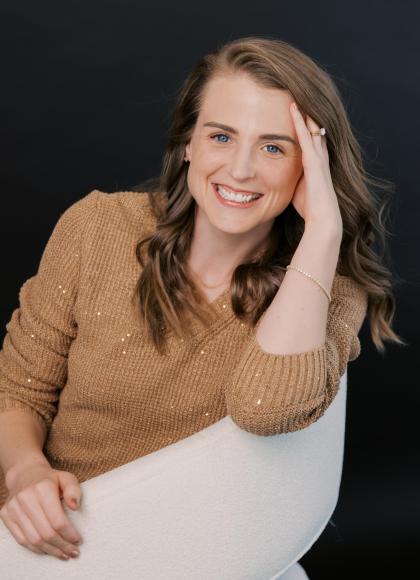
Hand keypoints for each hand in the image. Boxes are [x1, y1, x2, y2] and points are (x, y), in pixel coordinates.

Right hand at [0, 464, 82, 560]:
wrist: (25, 474)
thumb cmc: (50, 479)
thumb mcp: (66, 477)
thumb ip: (73, 490)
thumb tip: (75, 507)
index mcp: (42, 488)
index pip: (57, 519)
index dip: (69, 534)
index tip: (78, 540)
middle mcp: (25, 498)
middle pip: (46, 532)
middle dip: (61, 545)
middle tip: (73, 552)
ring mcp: (13, 508)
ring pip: (33, 539)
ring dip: (50, 550)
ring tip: (63, 554)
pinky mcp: (6, 516)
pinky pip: (21, 540)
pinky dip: (36, 549)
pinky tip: (48, 550)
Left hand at [289, 102, 342, 235]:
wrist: (323, 218)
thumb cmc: (310, 207)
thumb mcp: (296, 188)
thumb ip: (291, 178)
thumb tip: (276, 178)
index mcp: (315, 163)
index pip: (309, 138)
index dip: (303, 124)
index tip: (294, 109)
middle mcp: (319, 157)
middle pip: (313, 129)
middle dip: (305, 113)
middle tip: (296, 94)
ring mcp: (318, 158)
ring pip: (311, 128)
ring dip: (303, 112)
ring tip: (294, 94)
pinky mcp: (314, 162)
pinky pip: (306, 137)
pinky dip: (300, 123)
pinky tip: (294, 109)